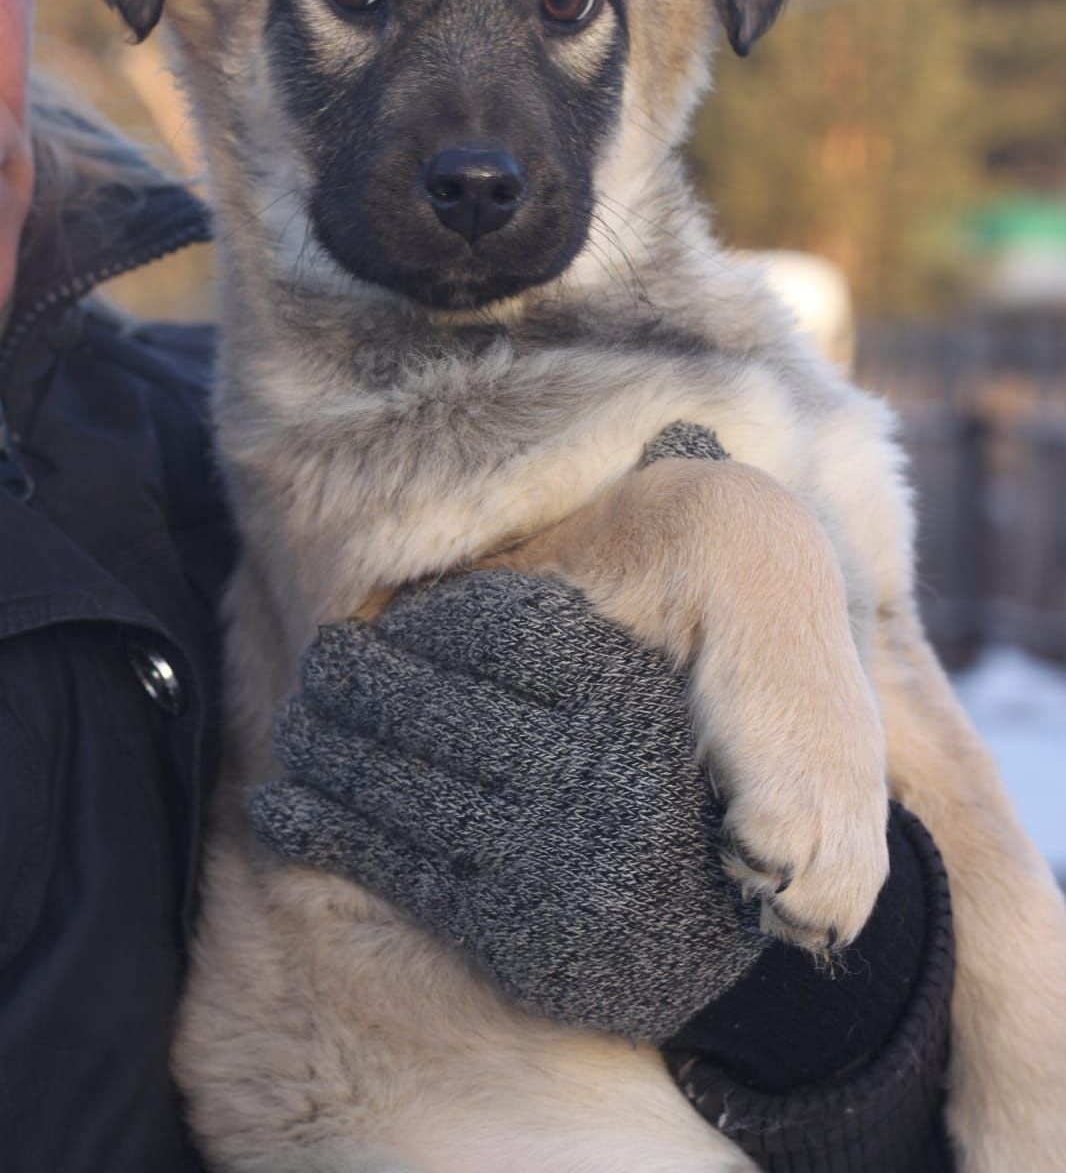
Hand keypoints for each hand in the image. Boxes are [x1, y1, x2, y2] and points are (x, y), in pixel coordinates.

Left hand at [250, 569, 766, 1042]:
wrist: (707, 927)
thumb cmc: (651, 780)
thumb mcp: (638, 689)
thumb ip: (558, 641)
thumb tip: (419, 599)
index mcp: (630, 700)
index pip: (498, 630)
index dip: (427, 621)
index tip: (388, 618)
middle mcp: (597, 775)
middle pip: (437, 707)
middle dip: (358, 679)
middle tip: (320, 659)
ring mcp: (550, 857)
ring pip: (402, 784)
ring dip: (326, 750)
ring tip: (293, 723)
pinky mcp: (510, 930)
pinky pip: (395, 866)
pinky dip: (323, 831)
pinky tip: (276, 805)